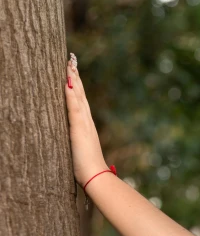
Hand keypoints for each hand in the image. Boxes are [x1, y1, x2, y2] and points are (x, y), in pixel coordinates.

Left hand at [65, 55, 108, 186]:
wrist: (96, 176)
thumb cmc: (88, 168)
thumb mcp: (82, 150)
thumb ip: (81, 142)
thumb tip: (82, 143)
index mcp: (86, 126)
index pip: (80, 102)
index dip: (76, 86)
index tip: (72, 71)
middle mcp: (86, 122)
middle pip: (80, 95)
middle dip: (75, 77)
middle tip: (72, 60)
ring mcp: (83, 124)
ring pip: (78, 97)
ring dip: (73, 80)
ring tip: (69, 65)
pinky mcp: (79, 129)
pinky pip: (74, 108)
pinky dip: (71, 95)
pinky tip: (67, 83)